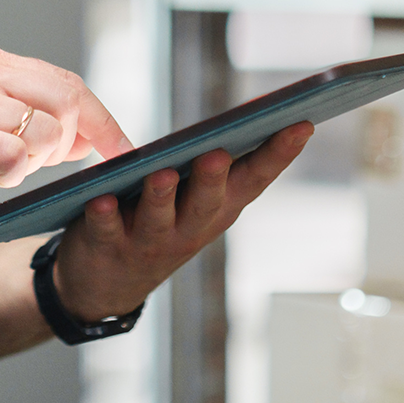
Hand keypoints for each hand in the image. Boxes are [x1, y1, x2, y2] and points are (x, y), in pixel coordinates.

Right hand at [0, 43, 130, 229]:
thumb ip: (23, 118)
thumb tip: (84, 135)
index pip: (64, 81)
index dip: (101, 116)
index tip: (125, 146)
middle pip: (67, 99)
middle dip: (87, 138)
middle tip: (83, 165)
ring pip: (44, 135)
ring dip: (35, 165)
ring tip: (0, 168)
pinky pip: (13, 159)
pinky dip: (10, 176)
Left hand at [50, 122, 313, 322]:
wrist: (107, 286)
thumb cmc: (159, 224)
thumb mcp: (193, 201)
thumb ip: (213, 167)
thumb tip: (243, 117)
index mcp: (216, 209)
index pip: (254, 179)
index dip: (279, 154)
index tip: (302, 123)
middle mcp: (189, 228)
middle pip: (207, 202)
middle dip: (214, 179)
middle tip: (218, 154)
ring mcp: (149, 241)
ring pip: (159, 218)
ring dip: (161, 196)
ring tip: (162, 173)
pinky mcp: (107, 246)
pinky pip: (106, 228)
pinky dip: (104, 214)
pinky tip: (101, 198)